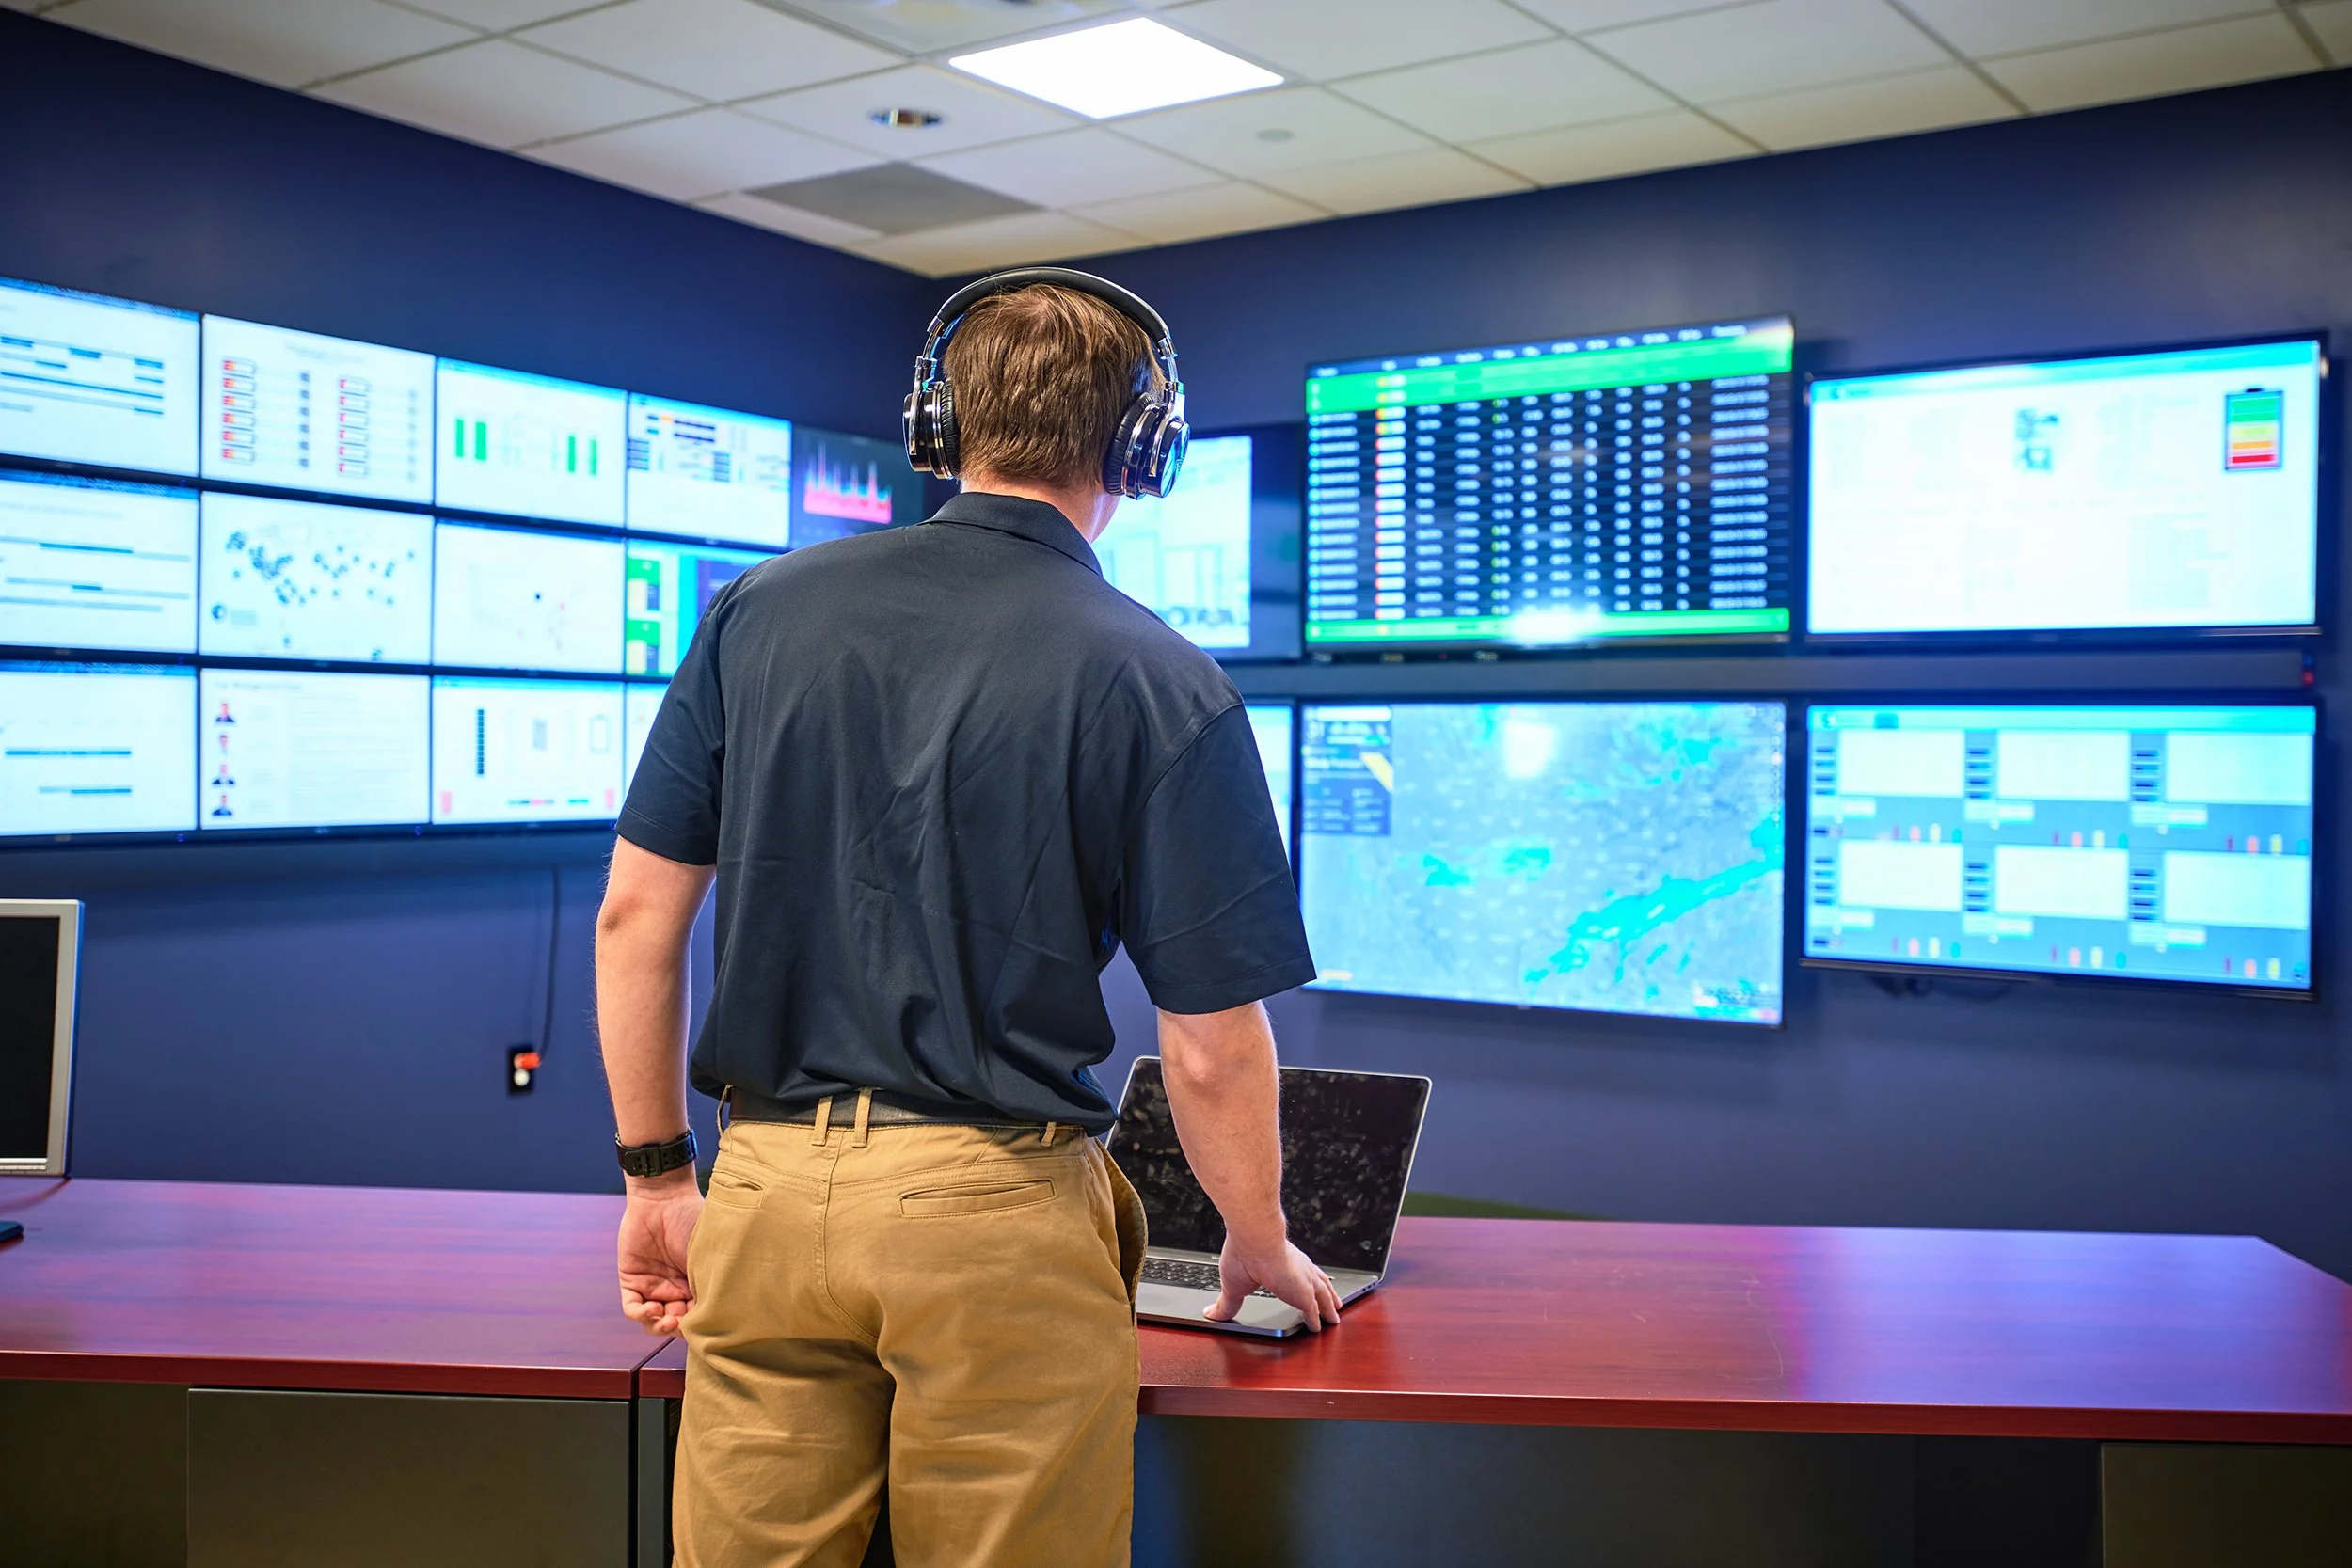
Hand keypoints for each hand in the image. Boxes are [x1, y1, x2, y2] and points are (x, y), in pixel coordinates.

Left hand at [617, 1172, 700, 1335]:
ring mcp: (653, 1286)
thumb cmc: (693, 1220)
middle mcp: (676, 1289)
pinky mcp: (631, 1280)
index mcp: (697, 1283)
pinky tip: (651, 1307)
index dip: (698, 1325)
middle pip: (675, 1323)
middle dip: (678, 1329)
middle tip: (680, 1323)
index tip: (703, 1324)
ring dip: (658, 1326)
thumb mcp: (708, 1254)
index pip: (697, 1315)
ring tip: (666, 1318)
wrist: (663, 1198)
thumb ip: (711, 1283)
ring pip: (652, 1322)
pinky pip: (632, 1308)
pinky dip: (641, 1314)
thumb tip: (717, 1313)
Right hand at [1208, 1231, 1341, 1332]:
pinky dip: (1317, 1321)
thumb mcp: (1233, 1284)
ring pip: (1323, 1296)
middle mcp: (1298, 1268)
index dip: (1308, 1280)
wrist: (1256, 1241)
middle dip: (1328, 1294)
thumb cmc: (1243, 1252)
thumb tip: (1211, 1314)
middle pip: (1320, 1283)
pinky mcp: (1305, 1295)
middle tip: (1334, 1305)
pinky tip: (1318, 1327)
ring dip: (1329, 1308)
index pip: (1301, 1271)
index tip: (1312, 1286)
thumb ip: (1226, 1303)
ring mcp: (1304, 1281)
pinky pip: (1315, 1312)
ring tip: (1334, 1318)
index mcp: (1284, 1260)